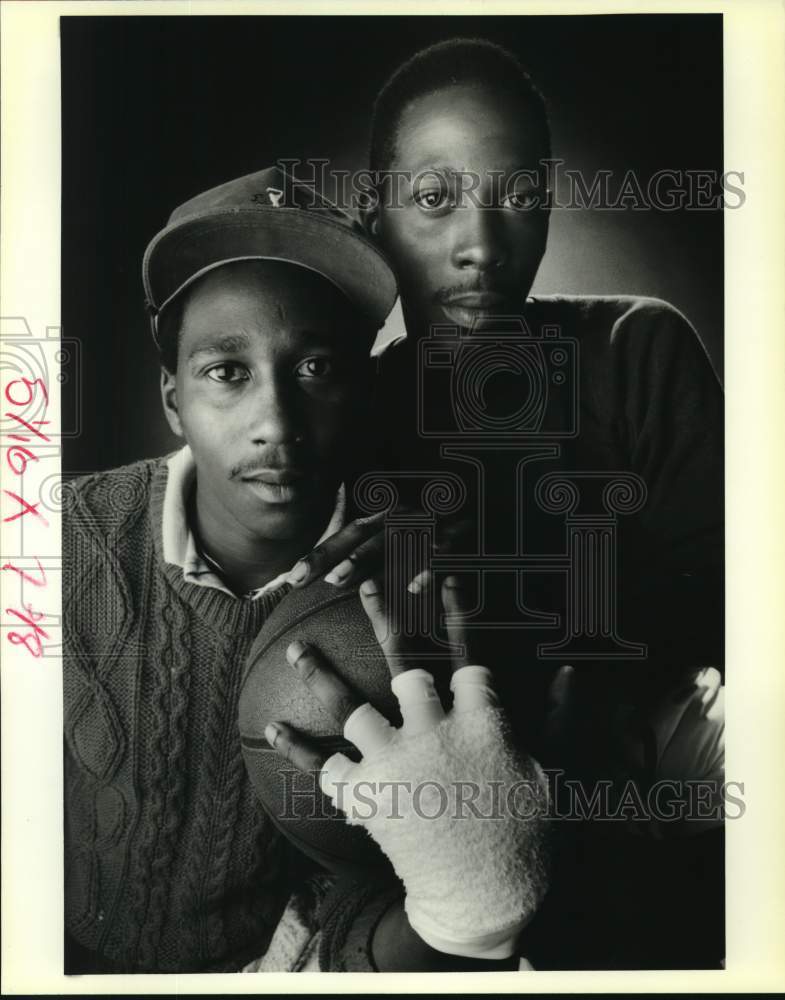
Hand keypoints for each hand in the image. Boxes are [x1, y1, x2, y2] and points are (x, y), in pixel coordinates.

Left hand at [266, 576, 549, 959]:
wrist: (484, 900)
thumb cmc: (525, 838)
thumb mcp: (553, 774)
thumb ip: (559, 720)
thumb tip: (572, 672)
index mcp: (481, 724)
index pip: (467, 656)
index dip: (455, 613)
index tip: (442, 577)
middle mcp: (434, 733)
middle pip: (405, 665)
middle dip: (386, 620)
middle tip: (367, 587)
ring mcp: (395, 765)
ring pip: (351, 707)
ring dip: (321, 676)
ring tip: (299, 649)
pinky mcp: (368, 798)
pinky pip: (325, 768)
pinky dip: (298, 749)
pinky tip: (274, 725)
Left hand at [285, 508, 472, 593]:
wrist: (491, 522)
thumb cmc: (434, 545)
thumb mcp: (398, 548)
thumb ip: (366, 562)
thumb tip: (326, 576)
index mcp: (388, 520)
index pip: (348, 534)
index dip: (319, 553)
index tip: (291, 577)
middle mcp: (405, 518)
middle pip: (363, 534)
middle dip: (334, 556)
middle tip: (306, 579)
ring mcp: (432, 527)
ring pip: (395, 541)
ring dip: (368, 560)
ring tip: (341, 581)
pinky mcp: (460, 542)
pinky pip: (442, 557)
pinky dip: (428, 571)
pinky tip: (412, 588)